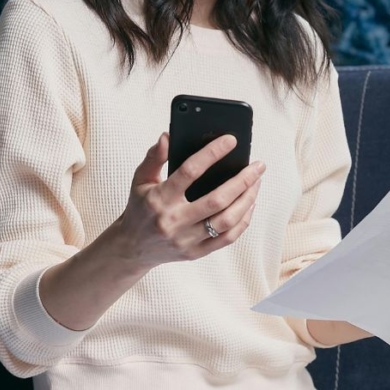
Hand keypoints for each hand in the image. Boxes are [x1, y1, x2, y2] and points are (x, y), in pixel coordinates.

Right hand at [117, 131, 264, 266]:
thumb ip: (154, 157)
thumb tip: (168, 136)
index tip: (231, 140)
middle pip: (217, 199)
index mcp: (160, 199)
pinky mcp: (195, 253)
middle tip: (258, 166)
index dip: (212, 153)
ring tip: (257, 183)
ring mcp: (186, 240)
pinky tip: (249, 204)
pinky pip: (227, 238)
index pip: (190, 171)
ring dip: (247, 200)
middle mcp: (174, 221)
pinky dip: (243, 220)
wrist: (131, 248)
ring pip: (226, 221)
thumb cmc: (140, 208)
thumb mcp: (140, 180)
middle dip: (243, 180)